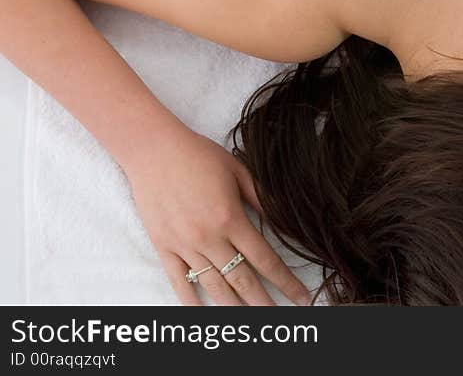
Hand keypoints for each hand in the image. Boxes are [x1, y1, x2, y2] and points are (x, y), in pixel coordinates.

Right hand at [125, 128, 310, 304]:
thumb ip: (261, 199)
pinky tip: (205, 314)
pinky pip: (179, 280)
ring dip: (234, 307)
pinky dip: (191, 301)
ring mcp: (184, 245)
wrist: (153, 149)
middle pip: (242, 279)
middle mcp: (208, 237)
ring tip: (250, 321)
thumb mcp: (238, 171)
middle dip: (264, 302)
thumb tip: (282, 221)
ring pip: (213, 286)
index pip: (264, 259)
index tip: (301, 296)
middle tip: (281, 317)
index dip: (285, 280)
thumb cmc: (199, 155)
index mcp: (231, 218)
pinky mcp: (163, 246)